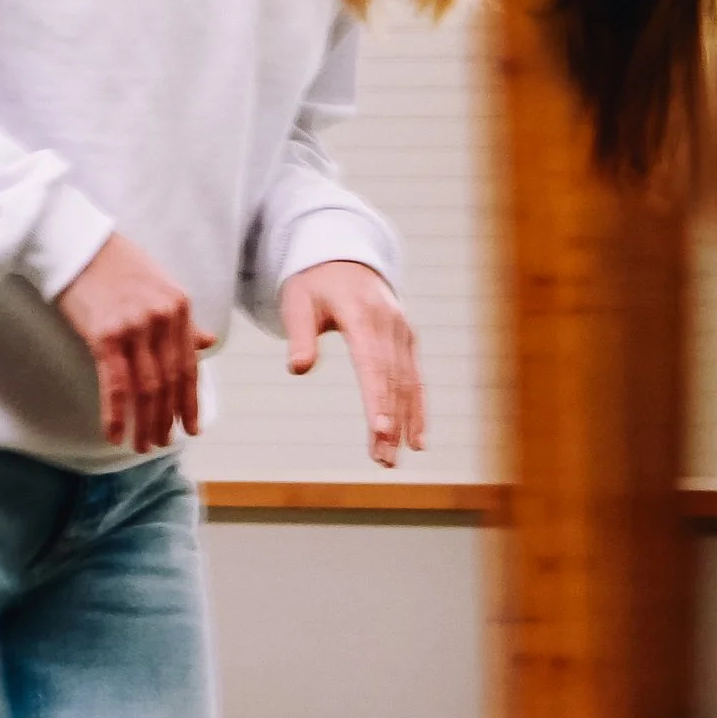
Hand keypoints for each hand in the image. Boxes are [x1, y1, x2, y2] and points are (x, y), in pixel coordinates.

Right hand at [54, 233, 208, 452]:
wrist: (75, 244)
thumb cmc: (113, 264)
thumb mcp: (158, 287)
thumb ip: (183, 321)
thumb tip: (208, 344)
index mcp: (179, 306)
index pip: (189, 364)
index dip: (190, 400)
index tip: (191, 427)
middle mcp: (162, 318)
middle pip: (169, 381)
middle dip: (167, 418)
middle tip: (162, 443)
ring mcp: (135, 327)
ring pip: (146, 388)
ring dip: (144, 423)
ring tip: (142, 445)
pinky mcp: (105, 335)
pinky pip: (115, 384)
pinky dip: (116, 414)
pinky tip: (115, 434)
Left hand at [280, 258, 425, 465]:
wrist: (344, 258)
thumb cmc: (314, 284)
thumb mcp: (298, 302)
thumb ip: (299, 335)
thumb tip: (298, 369)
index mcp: (364, 315)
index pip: (374, 363)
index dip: (378, 397)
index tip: (381, 429)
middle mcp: (391, 326)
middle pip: (393, 380)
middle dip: (391, 422)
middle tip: (382, 460)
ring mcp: (403, 334)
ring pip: (408, 384)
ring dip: (404, 424)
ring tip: (390, 459)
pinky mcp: (407, 343)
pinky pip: (415, 380)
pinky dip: (418, 410)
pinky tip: (417, 441)